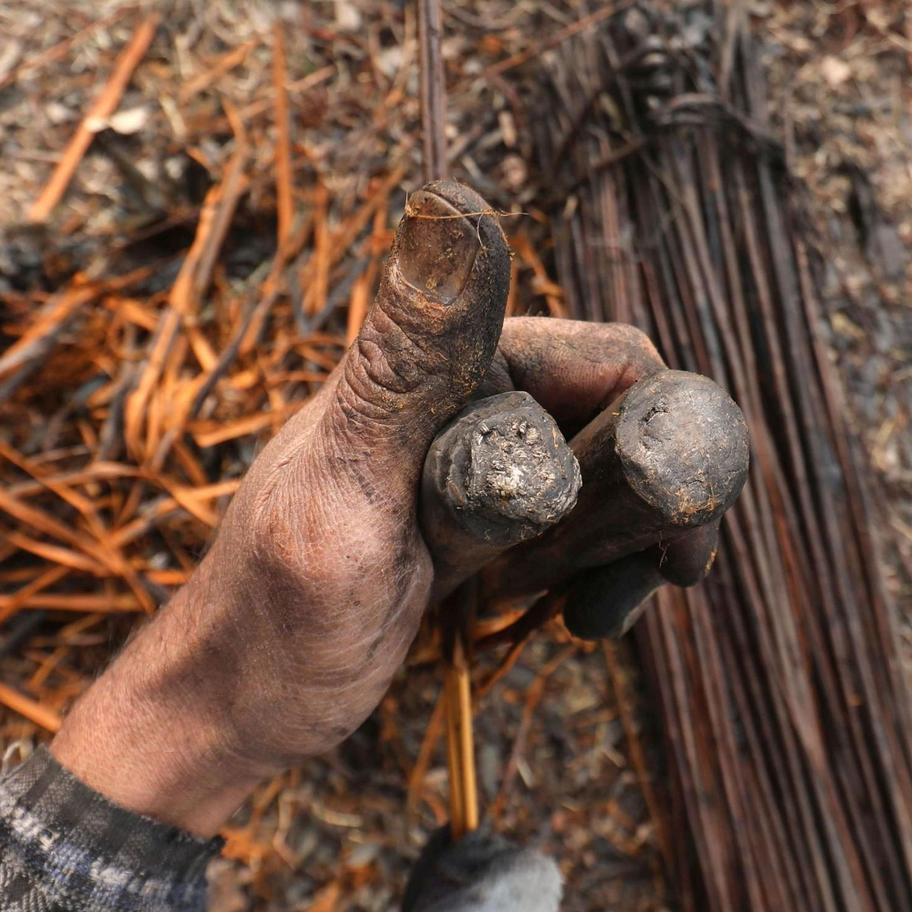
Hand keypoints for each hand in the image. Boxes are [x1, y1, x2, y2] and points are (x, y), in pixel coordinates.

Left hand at [52, 182, 681, 836]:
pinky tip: (576, 619)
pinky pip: (582, 528)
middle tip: (609, 594)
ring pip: (613, 478)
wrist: (236, 705)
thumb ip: (407, 367)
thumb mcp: (346, 488)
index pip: (608, 363)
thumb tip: (450, 206)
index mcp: (448, 364)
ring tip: (588, 614)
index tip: (675, 539)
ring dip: (623, 548)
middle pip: (623, 419)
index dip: (660, 436)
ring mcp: (483, 463)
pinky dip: (601, 573)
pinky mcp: (486, 523)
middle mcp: (474, 398)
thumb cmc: (276, 611)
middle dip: (643, 507)